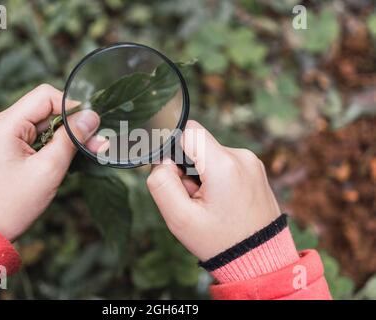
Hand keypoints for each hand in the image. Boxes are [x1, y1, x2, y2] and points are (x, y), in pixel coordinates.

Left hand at [0, 84, 99, 240]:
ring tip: (84, 154)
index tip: (90, 127)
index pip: (45, 96)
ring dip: (63, 138)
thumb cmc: (11, 205)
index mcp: (5, 124)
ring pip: (40, 125)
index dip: (72, 107)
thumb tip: (92, 116)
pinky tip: (64, 159)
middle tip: (96, 145)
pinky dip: (50, 146)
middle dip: (72, 126)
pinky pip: (32, 139)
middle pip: (44, 110)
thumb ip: (71, 139)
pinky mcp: (3, 150)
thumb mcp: (48, 170)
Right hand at [146, 120, 280, 260]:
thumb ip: (161, 183)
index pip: (188, 130)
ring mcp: (251, 161)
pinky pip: (225, 162)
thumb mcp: (179, 218)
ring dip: (201, 174)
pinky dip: (216, 177)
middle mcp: (241, 156)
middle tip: (194, 199)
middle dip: (187, 168)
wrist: (259, 260)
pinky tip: (221, 201)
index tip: (177, 178)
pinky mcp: (255, 169)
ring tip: (210, 204)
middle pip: (198, 144)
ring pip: (210, 154)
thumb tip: (163, 161)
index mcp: (223, 165)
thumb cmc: (219, 241)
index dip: (173, 149)